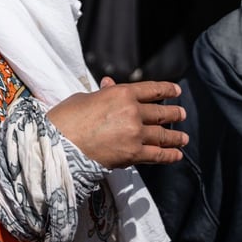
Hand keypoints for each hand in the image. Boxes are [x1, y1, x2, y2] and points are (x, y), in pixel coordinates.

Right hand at [46, 77, 187, 167]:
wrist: (58, 145)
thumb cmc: (65, 119)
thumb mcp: (84, 98)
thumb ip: (102, 93)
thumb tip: (109, 85)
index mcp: (121, 93)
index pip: (152, 89)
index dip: (167, 90)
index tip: (176, 91)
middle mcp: (133, 111)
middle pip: (161, 112)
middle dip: (174, 114)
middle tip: (181, 115)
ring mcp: (135, 133)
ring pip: (163, 134)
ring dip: (176, 136)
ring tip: (183, 138)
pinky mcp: (133, 154)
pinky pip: (158, 154)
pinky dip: (169, 155)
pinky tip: (177, 155)